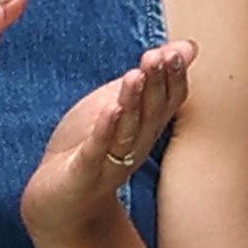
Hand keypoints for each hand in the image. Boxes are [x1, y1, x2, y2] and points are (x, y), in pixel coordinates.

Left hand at [21, 40, 189, 247]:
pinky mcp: (84, 174)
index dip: (173, 78)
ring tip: (135, 75)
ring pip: (128, 130)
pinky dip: (104, 130)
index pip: (167, 101)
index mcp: (145, 128)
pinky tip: (110, 110)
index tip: (177, 52)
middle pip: (151, 112)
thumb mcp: (120, 104)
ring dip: (133, 102)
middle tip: (158, 57)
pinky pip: (97, 151)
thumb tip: (189, 46)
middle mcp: (135, 145)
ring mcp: (111, 162)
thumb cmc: (90, 148)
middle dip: (156, 84)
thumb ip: (149, 78)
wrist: (59, 201)